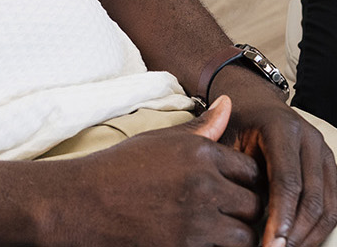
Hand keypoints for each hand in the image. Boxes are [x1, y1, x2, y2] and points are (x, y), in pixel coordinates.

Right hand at [43, 95, 263, 246]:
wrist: (82, 205)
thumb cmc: (120, 170)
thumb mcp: (161, 140)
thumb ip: (202, 127)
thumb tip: (228, 103)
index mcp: (201, 154)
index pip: (252, 171)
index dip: (248, 184)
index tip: (236, 191)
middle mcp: (204, 185)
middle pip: (254, 205)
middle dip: (247, 212)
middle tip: (231, 216)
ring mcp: (196, 222)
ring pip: (244, 236)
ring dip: (236, 237)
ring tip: (218, 233)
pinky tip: (203, 242)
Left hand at [211, 73, 336, 246]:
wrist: (256, 102)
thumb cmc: (236, 124)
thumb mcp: (225, 137)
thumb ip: (227, 167)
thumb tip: (226, 211)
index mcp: (282, 129)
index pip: (286, 182)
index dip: (280, 218)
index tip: (270, 245)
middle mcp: (310, 139)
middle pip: (311, 198)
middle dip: (295, 234)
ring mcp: (324, 153)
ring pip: (326, 207)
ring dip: (308, 237)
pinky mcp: (330, 167)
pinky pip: (331, 206)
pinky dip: (317, 230)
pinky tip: (298, 243)